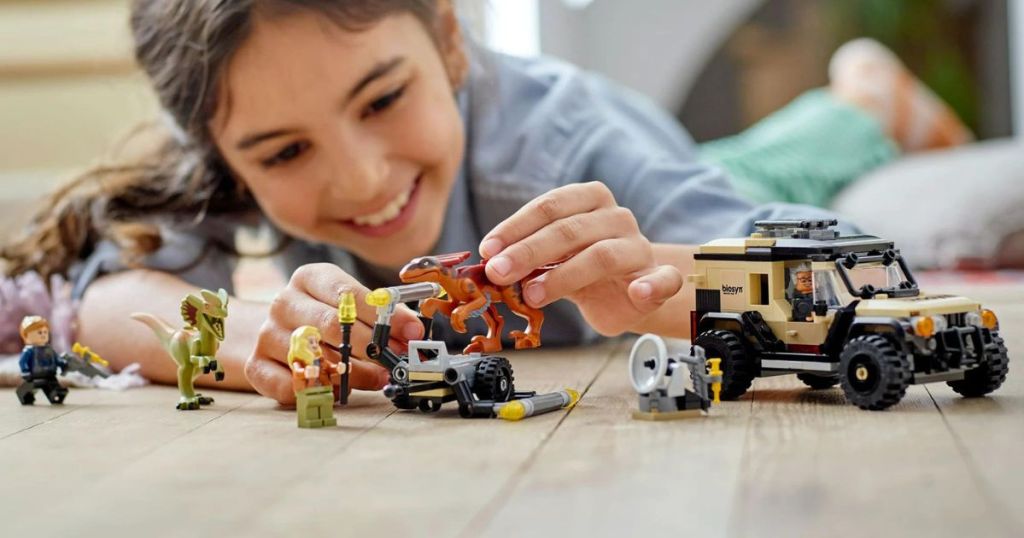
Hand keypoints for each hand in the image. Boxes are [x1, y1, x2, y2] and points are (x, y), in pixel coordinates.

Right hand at [246, 263, 424, 404]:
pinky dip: (318, 390)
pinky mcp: (256, 365)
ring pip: (314, 357)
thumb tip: (413, 332)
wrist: (278, 333)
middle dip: (371, 346)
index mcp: (310, 278)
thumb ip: (382, 316)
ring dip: (353, 373)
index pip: (348, 294)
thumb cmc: (326, 317)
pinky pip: (289, 385)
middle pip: (332, 325)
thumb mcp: (353, 305)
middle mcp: (284, 302)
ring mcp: (267, 333)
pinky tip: (339, 390)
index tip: (412, 334)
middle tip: (396, 361)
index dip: (384, 316)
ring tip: (377, 378)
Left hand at [479, 182, 681, 335]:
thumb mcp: (551, 259)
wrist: (627, 293)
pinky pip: (664, 279)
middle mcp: (616, 217)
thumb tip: (487, 267)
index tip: (488, 250)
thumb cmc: (582, 268)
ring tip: (532, 295)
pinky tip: (638, 293)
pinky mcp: (660, 278)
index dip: (516, 227)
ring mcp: (639, 248)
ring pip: (602, 255)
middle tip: (499, 273)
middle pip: (569, 230)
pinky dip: (652, 285)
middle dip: (528, 251)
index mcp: (589, 200)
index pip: (550, 206)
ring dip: (563, 276)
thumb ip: (526, 259)